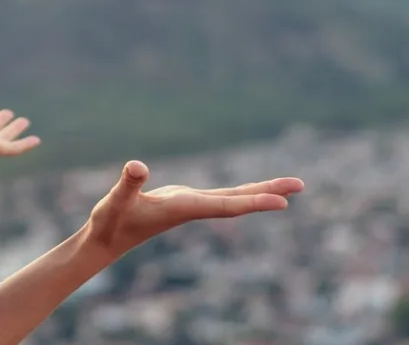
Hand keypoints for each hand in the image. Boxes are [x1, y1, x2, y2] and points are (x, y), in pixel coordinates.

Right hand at [84, 160, 303, 257]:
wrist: (107, 242)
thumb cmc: (111, 222)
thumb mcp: (116, 201)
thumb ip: (127, 184)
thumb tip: (137, 166)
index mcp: (182, 208)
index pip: (225, 206)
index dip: (253, 202)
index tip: (283, 202)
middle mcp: (193, 208)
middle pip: (238, 201)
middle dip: (268, 193)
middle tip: (301, 184)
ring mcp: (191, 205)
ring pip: (233, 198)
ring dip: (261, 191)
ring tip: (290, 185)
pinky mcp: (186, 202)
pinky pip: (223, 197)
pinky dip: (243, 192)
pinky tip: (254, 189)